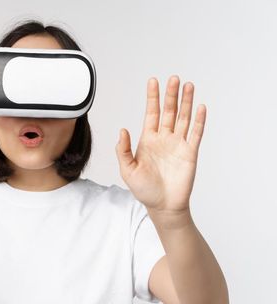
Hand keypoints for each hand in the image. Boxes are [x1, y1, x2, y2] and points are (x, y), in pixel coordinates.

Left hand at [115, 75, 206, 213]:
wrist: (162, 205)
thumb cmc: (144, 189)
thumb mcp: (127, 169)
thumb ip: (123, 150)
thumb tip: (122, 130)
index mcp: (148, 140)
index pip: (151, 113)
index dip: (152, 97)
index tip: (153, 81)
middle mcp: (164, 138)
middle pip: (169, 111)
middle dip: (171, 94)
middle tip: (174, 78)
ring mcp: (178, 144)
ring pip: (183, 118)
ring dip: (186, 102)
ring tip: (188, 85)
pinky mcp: (190, 152)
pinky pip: (196, 133)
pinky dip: (199, 120)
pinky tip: (200, 107)